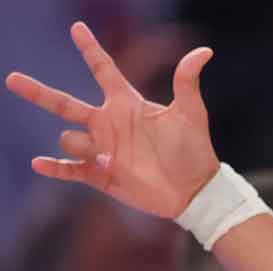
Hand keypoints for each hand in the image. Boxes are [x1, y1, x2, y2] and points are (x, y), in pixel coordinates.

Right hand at [5, 22, 219, 218]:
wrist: (194, 190)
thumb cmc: (194, 149)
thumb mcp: (191, 113)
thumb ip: (187, 82)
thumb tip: (204, 51)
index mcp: (127, 104)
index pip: (103, 71)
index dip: (90, 49)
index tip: (77, 27)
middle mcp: (108, 124)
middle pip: (64, 104)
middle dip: (38, 92)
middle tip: (12, 78)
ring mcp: (101, 149)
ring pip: (69, 138)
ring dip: (83, 145)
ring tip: (110, 157)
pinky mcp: (100, 175)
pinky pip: (69, 169)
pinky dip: (54, 168)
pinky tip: (39, 163)